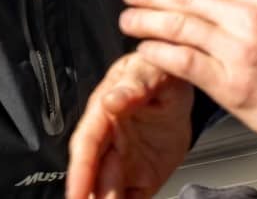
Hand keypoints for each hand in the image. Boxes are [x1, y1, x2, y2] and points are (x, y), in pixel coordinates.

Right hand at [65, 51, 194, 198]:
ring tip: (124, 198)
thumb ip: (134, 85)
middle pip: (93, 175)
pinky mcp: (142, 179)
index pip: (87, 144)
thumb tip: (111, 100)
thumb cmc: (157, 73)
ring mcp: (124, 163)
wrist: (180, 90)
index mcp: (103, 114)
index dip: (80, 170)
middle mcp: (108, 142)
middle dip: (91, 194)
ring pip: (108, 191)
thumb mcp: (149, 71)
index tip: (76, 193)